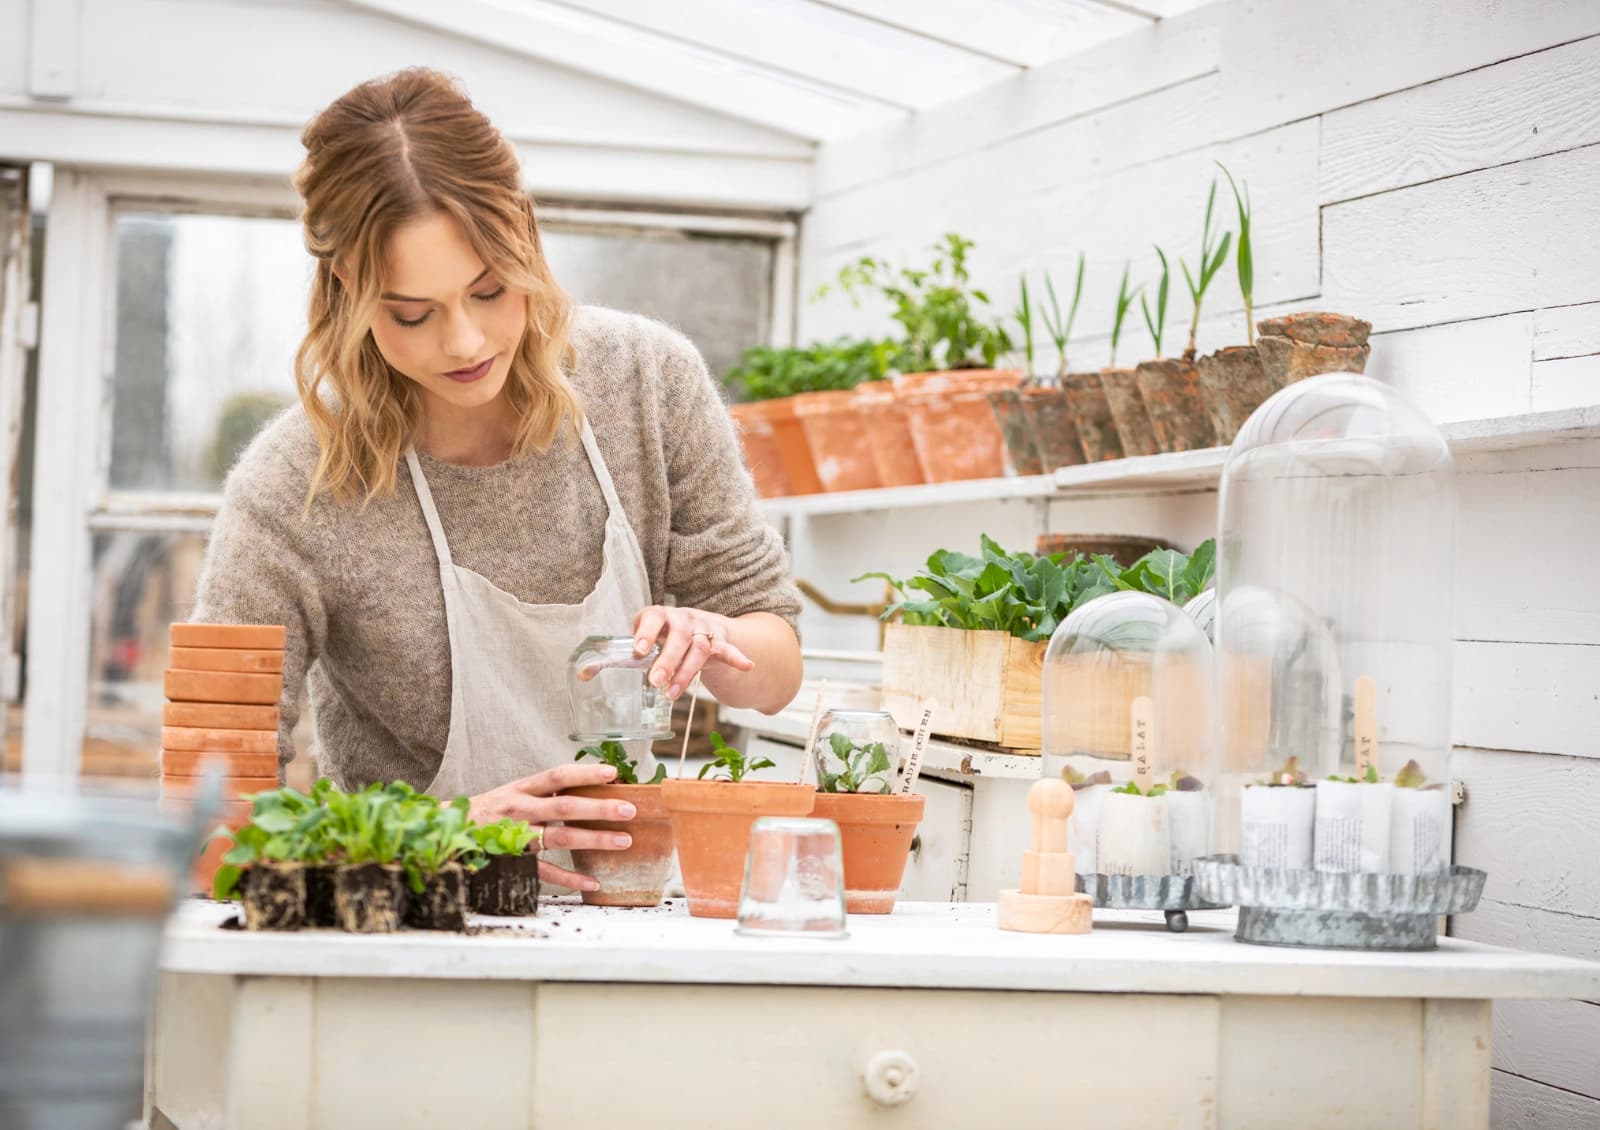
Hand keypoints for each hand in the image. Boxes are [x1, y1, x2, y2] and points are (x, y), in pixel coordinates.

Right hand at [468, 762, 636, 891]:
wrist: (448, 835)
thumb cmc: (487, 813)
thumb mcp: (511, 794)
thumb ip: (543, 793)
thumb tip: (588, 789)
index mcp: (521, 788)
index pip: (557, 775)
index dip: (585, 773)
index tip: (613, 774)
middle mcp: (519, 809)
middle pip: (565, 806)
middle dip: (600, 807)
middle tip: (629, 809)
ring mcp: (515, 836)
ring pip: (560, 836)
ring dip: (594, 839)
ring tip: (623, 841)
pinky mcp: (512, 861)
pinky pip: (545, 870)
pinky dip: (570, 877)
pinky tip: (592, 881)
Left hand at [632, 605, 753, 699]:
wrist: (699, 626)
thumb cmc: (665, 634)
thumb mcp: (646, 638)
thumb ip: (624, 653)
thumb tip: (590, 670)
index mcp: (662, 615)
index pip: (654, 618)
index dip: (647, 632)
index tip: (639, 651)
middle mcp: (684, 619)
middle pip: (679, 636)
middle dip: (667, 660)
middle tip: (654, 681)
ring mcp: (704, 630)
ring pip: (699, 648)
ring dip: (687, 672)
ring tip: (672, 693)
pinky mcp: (720, 642)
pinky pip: (728, 650)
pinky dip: (737, 657)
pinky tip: (746, 665)